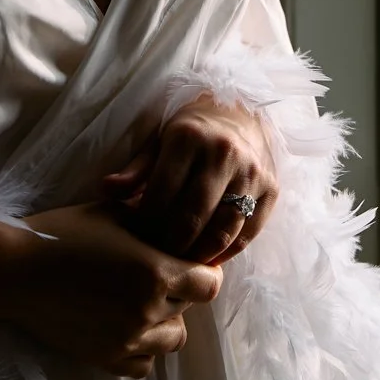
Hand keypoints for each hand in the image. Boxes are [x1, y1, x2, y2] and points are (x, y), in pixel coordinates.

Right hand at [0, 200, 222, 378]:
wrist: (15, 271)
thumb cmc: (65, 233)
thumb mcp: (116, 213)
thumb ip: (155, 223)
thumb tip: (181, 225)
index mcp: (157, 273)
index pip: (209, 285)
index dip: (203, 271)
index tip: (187, 261)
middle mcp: (148, 311)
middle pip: (190, 308)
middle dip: (180, 290)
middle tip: (154, 273)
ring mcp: (127, 341)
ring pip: (173, 339)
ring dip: (165, 320)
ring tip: (140, 301)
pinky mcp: (105, 358)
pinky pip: (144, 365)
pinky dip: (142, 349)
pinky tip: (126, 326)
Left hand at [100, 92, 278, 264]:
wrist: (241, 116)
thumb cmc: (190, 134)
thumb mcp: (159, 142)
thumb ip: (135, 170)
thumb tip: (107, 191)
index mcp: (189, 138)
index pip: (161, 194)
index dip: (146, 223)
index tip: (138, 239)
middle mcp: (224, 153)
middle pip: (192, 217)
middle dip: (170, 245)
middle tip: (158, 258)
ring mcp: (251, 172)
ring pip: (222, 230)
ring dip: (198, 254)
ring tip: (181, 263)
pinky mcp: (272, 188)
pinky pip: (248, 233)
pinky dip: (226, 252)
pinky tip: (208, 258)